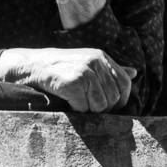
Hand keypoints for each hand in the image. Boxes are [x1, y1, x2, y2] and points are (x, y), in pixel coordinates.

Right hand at [0, 46, 136, 112]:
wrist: (32, 65)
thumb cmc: (61, 67)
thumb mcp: (88, 62)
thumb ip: (111, 69)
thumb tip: (135, 72)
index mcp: (101, 57)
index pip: (125, 84)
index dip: (119, 99)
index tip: (106, 104)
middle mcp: (95, 63)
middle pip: (114, 98)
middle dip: (102, 106)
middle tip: (86, 103)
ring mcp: (85, 72)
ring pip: (100, 106)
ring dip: (88, 109)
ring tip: (75, 99)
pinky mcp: (73, 84)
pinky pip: (84, 108)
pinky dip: (75, 109)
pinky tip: (66, 99)